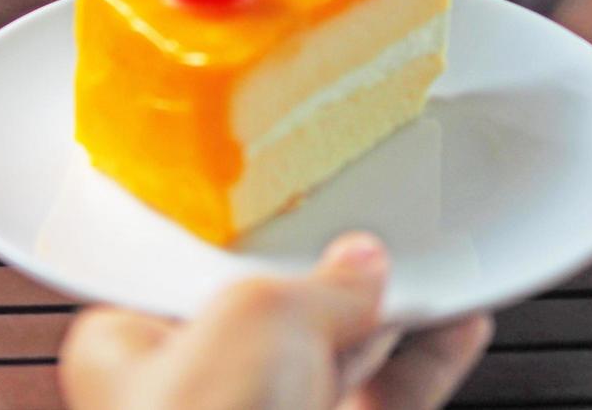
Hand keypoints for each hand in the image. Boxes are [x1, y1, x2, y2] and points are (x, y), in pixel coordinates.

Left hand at [59, 234, 491, 409]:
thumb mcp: (258, 314)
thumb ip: (318, 283)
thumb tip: (361, 266)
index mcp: (132, 347)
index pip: (196, 266)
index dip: (254, 233)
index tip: (303, 201)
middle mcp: (197, 390)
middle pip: (278, 307)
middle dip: (335, 272)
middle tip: (382, 229)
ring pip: (340, 353)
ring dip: (392, 310)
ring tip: (437, 262)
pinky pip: (388, 394)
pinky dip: (427, 359)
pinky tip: (459, 321)